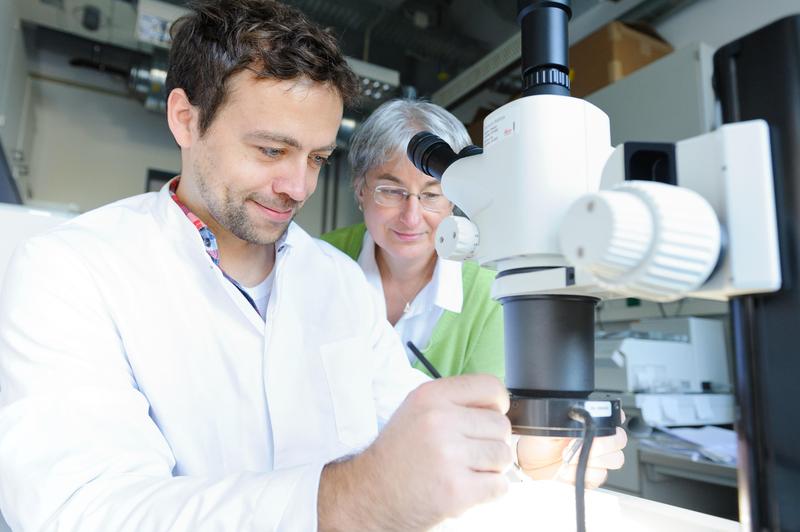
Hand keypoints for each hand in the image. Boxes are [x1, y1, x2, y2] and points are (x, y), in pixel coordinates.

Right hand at [318, 375, 512, 530]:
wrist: (370, 494)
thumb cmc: (398, 453)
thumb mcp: (417, 410)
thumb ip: (455, 402)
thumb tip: (499, 407)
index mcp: (430, 396)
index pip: (491, 387)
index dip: (497, 405)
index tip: (489, 417)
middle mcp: (439, 421)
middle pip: (501, 425)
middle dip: (491, 441)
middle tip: (468, 452)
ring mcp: (448, 456)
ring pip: (503, 456)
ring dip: (490, 467)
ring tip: (464, 470)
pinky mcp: (456, 490)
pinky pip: (500, 486)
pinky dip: (489, 490)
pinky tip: (464, 486)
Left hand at [517, 417, 626, 488]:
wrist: (530, 465)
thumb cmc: (538, 443)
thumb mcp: (546, 425)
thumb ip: (564, 421)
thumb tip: (576, 420)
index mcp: (588, 423)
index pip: (614, 417)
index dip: (615, 418)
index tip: (605, 422)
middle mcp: (598, 440)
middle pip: (619, 439)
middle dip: (602, 443)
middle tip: (579, 444)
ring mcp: (598, 459)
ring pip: (615, 458)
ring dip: (593, 459)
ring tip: (570, 458)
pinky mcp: (594, 476)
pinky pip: (601, 475)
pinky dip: (585, 473)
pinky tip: (570, 470)